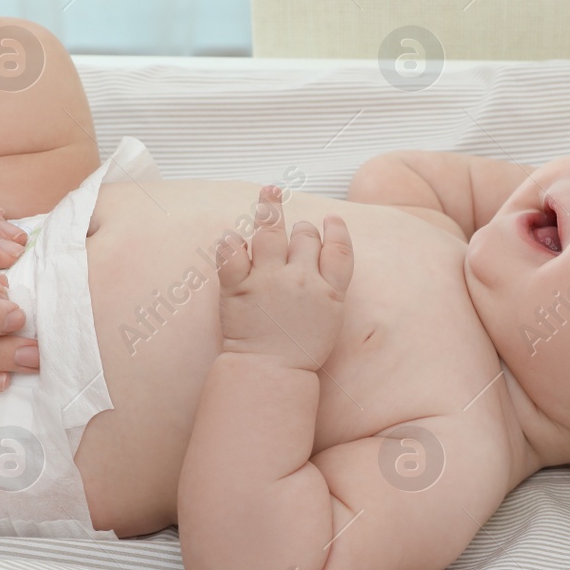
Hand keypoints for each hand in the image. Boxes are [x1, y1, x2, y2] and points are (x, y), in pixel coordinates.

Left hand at [214, 186, 352, 369]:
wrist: (270, 375)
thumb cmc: (298, 354)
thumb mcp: (329, 322)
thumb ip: (327, 291)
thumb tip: (319, 264)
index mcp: (329, 292)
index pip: (339, 249)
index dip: (337, 230)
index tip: (331, 219)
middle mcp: (301, 280)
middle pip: (306, 237)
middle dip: (302, 228)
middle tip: (297, 227)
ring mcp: (269, 281)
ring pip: (271, 231)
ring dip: (269, 210)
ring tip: (269, 194)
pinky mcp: (239, 288)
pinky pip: (232, 254)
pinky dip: (230, 242)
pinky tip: (230, 235)